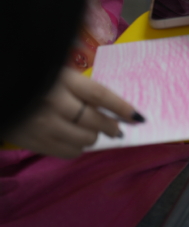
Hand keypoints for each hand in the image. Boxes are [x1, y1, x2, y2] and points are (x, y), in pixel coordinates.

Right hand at [3, 68, 139, 158]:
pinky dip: (77, 147)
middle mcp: (55, 103)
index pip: (100, 95)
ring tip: (90, 131)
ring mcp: (43, 125)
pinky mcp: (34, 142)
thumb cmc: (34, 80)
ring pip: (85, 139)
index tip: (138, 117)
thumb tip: (110, 104)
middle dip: (112, 127)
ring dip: (93, 136)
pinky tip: (73, 139)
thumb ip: (81, 86)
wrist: (1, 92)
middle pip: (95, 121)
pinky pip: (68, 152)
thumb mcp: (57, 73)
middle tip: (118, 129)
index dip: (122, 107)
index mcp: (62, 80)